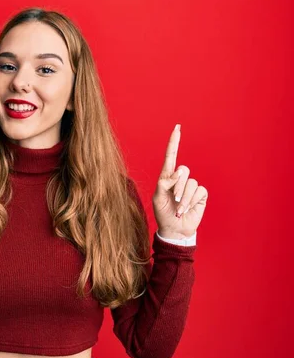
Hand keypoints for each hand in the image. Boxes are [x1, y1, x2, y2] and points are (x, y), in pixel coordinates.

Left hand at [153, 124, 208, 238]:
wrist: (174, 228)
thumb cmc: (163, 213)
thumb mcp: (157, 197)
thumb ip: (164, 182)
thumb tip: (178, 172)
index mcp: (167, 177)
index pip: (171, 156)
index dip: (174, 142)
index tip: (177, 128)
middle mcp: (180, 179)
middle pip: (183, 170)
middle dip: (178, 186)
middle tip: (173, 200)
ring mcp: (191, 187)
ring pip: (191, 183)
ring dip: (183, 198)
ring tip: (179, 208)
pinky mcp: (200, 195)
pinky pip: (199, 191)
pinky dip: (191, 201)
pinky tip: (186, 208)